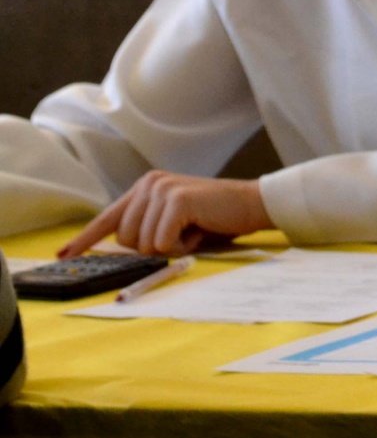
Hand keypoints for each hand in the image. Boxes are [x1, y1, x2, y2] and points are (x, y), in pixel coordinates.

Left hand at [59, 173, 271, 256]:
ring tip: (192, 232)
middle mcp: (149, 184)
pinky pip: (162, 242)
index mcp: (146, 188)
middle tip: (182, 236)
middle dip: (152, 247)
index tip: (64, 254)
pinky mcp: (177, 200)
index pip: (108, 217)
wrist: (252, 204)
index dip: (85, 239)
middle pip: (125, 238)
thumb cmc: (215, 219)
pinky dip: (181, 246)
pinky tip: (198, 232)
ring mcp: (162, 189)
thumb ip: (148, 229)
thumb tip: (125, 252)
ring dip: (170, 247)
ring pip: (143, 244)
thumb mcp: (175, 222)